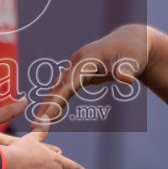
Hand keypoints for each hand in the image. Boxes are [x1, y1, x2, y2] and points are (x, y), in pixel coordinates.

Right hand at [32, 24, 147, 131]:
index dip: (56, 101)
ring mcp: (76, 67)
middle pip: (58, 87)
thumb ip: (126, 69)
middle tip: (35, 127)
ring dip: (47, 105)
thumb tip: (127, 79)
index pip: (67, 84)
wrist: (131, 41)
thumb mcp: (132, 61)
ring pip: (57, 88)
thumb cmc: (132, 52)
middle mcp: (76, 62)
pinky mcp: (79, 73)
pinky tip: (50, 115)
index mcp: (86, 60)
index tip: (45, 118)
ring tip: (37, 125)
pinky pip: (63, 88)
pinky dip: (56, 100)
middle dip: (46, 106)